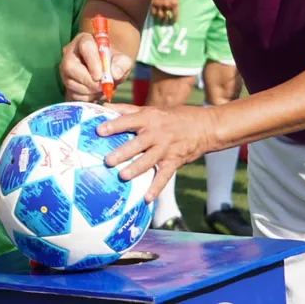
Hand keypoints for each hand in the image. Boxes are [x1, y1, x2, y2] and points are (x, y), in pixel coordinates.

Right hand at [60, 32, 133, 102]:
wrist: (108, 69)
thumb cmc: (113, 61)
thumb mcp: (123, 60)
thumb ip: (122, 64)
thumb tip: (115, 74)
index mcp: (85, 40)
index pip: (85, 46)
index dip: (92, 62)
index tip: (100, 76)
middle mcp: (70, 53)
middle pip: (70, 66)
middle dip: (87, 80)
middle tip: (101, 87)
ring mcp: (65, 69)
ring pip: (71, 83)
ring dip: (89, 91)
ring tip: (102, 89)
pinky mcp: (66, 83)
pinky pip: (72, 94)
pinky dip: (86, 98)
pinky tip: (95, 93)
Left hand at [97, 104, 215, 200]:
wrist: (205, 126)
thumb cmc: (173, 116)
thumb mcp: (152, 109)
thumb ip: (127, 110)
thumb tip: (103, 107)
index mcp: (149, 118)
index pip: (129, 121)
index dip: (114, 125)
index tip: (99, 130)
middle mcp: (157, 133)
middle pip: (138, 143)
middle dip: (123, 152)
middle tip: (108, 160)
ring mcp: (166, 148)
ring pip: (149, 160)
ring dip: (136, 168)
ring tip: (123, 176)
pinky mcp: (175, 161)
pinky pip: (164, 176)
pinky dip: (156, 187)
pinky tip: (147, 198)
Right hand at [149, 0, 179, 24]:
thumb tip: (175, 4)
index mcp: (174, 3)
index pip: (175, 15)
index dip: (174, 19)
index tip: (173, 22)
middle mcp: (167, 6)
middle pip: (166, 17)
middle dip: (166, 21)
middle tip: (165, 22)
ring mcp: (159, 5)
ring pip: (159, 16)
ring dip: (159, 19)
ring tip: (159, 20)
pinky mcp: (152, 3)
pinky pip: (152, 12)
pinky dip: (153, 15)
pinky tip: (154, 15)